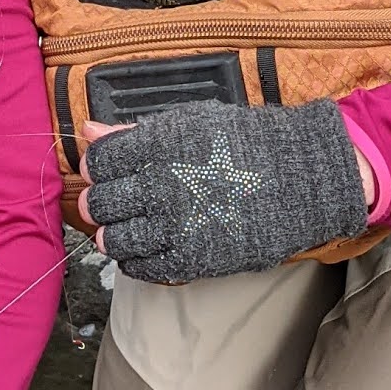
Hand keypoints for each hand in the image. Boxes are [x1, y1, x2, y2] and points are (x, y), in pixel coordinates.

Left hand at [79, 100, 370, 280]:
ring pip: (114, 239)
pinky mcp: (189, 260)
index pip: (100, 161)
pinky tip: (144, 246)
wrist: (301, 181)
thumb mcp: (190, 122)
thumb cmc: (246, 143)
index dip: (97, 166)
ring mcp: (174, 227)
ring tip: (126, 225)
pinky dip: (133, 258)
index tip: (105, 168)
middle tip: (110, 200)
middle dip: (99, 200)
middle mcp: (161, 187)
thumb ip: (134, 131)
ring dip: (112, 232)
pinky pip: (140, 267)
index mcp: (158, 145)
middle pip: (102, 202)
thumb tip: (89, 130)